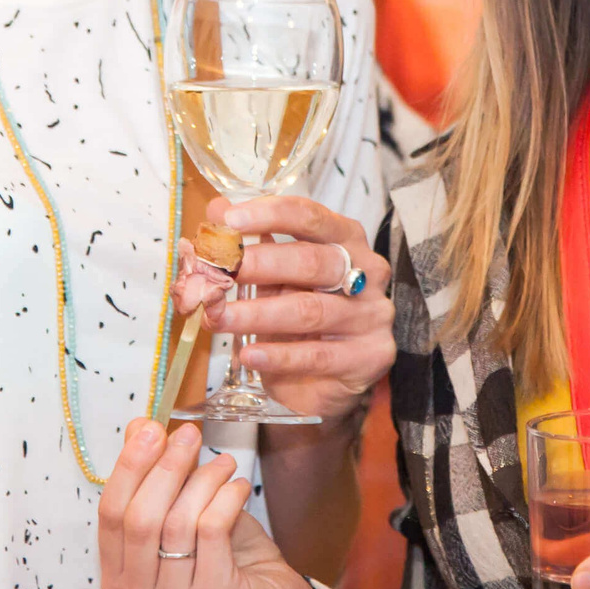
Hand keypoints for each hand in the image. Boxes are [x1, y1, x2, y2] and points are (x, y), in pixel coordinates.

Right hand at [98, 420, 332, 588]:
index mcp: (120, 580)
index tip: (151, 429)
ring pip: (178, 522)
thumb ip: (156, 474)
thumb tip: (138, 427)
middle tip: (188, 434)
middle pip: (140, 520)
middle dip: (165, 467)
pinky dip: (226, 497)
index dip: (128, 467)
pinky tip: (239, 487)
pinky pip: (211, 531)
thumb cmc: (225, 557)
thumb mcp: (185, 510)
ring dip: (204, 480)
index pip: (110, 516)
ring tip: (225, 463)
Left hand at [185, 196, 391, 423]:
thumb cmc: (299, 318)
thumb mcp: (275, 278)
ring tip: (219, 318)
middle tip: (219, 273)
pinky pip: (318, 355)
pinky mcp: (370, 355)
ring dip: (258, 314)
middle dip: (260, 265)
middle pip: (312, 261)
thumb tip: (217, 209)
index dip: (271, 215)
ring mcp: (372, 315)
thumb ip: (252, 245)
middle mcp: (368, 272)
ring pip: (310, 310)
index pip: (311, 218)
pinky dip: (278, 355)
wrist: (324, 380)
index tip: (231, 220)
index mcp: (347, 240)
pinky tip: (249, 354)